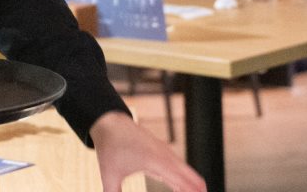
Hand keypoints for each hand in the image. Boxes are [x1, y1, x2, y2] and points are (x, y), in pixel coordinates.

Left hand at [90, 112, 204, 191]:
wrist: (109, 122)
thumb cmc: (109, 147)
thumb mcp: (108, 175)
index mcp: (156, 162)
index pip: (183, 183)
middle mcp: (165, 156)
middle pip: (191, 176)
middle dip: (198, 189)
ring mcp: (165, 152)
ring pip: (186, 171)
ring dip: (192, 185)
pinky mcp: (161, 151)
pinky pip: (179, 166)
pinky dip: (184, 178)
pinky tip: (182, 188)